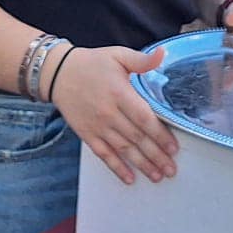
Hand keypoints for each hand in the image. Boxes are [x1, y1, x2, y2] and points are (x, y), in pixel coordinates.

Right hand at [51, 46, 177, 185]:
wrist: (59, 74)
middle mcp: (109, 113)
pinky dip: (117, 168)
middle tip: (171, 169)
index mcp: (120, 93)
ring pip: (123, 150)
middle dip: (156, 156)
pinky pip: (104, 155)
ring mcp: (97, 126)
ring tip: (157, 176)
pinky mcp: (87, 135)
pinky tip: (130, 178)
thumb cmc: (92, 63)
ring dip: (142, 165)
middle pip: (137, 138)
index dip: (160, 135)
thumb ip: (142, 60)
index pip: (144, 119)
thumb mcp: (118, 55)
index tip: (173, 148)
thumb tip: (163, 54)